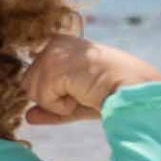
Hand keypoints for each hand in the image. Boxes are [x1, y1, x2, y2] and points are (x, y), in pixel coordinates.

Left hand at [22, 33, 160, 125]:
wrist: (133, 90)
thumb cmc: (111, 95)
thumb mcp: (75, 102)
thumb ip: (50, 107)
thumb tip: (27, 117)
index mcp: (61, 44)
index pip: (35, 77)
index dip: (52, 94)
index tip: (79, 90)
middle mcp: (55, 43)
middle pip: (27, 84)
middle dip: (51, 99)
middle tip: (82, 92)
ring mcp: (54, 52)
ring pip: (31, 92)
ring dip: (56, 103)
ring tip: (83, 92)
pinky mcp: (55, 65)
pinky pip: (42, 99)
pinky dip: (61, 106)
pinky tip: (82, 94)